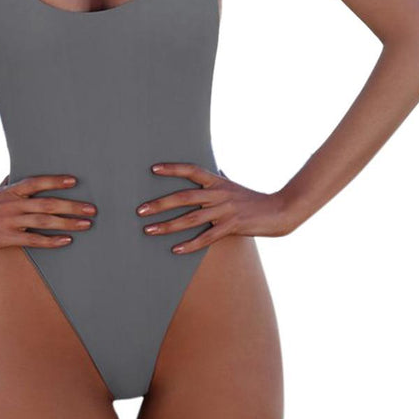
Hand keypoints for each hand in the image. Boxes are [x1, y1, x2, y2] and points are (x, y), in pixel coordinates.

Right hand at [0, 174, 96, 251]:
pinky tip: (66, 241)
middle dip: (72, 206)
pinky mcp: (6, 238)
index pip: (36, 182)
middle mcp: (13, 204)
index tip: (75, 181)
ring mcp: (10, 221)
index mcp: (11, 190)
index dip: (55, 180)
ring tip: (87, 224)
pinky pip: (33, 240)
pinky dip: (51, 241)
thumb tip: (21, 171)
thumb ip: (12, 182)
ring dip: (68, 222)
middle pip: (47, 203)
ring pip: (44, 221)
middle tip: (92, 208)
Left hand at [136, 162, 299, 253]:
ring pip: (191, 219)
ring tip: (148, 230)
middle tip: (140, 210)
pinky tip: (175, 250)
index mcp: (217, 181)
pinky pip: (206, 238)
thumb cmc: (251, 199)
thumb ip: (213, 182)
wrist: (279, 211)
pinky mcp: (232, 227)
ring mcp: (225, 211)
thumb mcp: (230, 186)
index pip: (191, 170)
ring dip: (167, 225)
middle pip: (184, 197)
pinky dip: (190, 245)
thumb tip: (196, 175)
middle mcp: (219, 194)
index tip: (153, 169)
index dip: (173, 168)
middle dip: (160, 204)